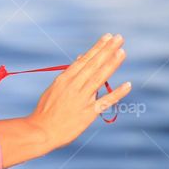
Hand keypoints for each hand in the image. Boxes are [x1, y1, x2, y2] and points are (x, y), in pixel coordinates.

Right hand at [28, 34, 130, 148]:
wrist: (40, 131)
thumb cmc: (47, 110)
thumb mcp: (55, 88)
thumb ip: (70, 74)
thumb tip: (81, 58)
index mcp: (64, 80)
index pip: (84, 60)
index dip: (97, 48)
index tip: (107, 37)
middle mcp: (73, 86)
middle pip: (93, 65)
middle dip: (107, 50)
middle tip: (119, 38)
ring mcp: (81, 99)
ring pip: (99, 78)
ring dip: (111, 64)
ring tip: (122, 51)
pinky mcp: (88, 113)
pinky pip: (105, 101)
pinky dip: (116, 93)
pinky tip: (127, 85)